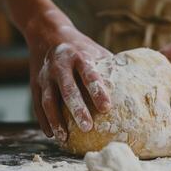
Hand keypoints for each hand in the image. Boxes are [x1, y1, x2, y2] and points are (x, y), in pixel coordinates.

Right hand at [25, 10, 111, 141]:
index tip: (106, 108)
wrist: (47, 33)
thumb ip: (111, 66)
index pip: (89, 75)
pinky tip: (51, 134)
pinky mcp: (34, 83)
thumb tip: (136, 84)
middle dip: (77, 109)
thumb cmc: (80, 47)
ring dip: (56, 119)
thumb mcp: (96, 50)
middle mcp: (60, 65)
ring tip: (64, 137)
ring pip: (48, 100)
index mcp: (79, 56)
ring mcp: (45, 75)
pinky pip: (37, 104)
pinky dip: (43, 120)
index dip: (97, 91)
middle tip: (87, 127)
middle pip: (67, 89)